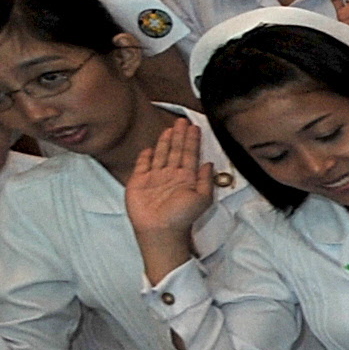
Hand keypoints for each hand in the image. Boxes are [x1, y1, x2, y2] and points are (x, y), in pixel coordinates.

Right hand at [123, 119, 219, 240]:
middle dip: (179, 136)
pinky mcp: (139, 182)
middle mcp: (171, 175)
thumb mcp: (202, 198)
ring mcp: (155, 178)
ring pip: (161, 155)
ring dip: (165, 142)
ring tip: (169, 128)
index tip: (194, 127)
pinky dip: (145, 156)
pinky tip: (148, 147)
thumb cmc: (183, 216)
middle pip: (176, 151)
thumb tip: (209, 163)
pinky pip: (142, 165)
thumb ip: (206, 179)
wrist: (160, 229)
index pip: (190, 154)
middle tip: (181, 121)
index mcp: (187, 178)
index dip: (192, 140)